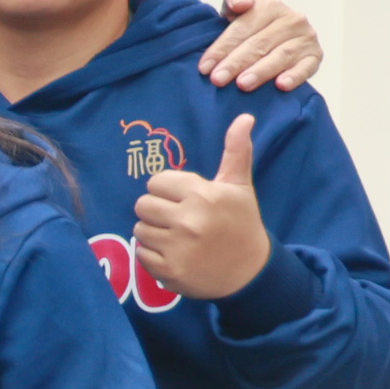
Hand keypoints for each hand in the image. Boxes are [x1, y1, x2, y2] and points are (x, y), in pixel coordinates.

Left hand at [133, 113, 272, 299]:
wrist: (250, 272)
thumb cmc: (241, 223)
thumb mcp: (239, 187)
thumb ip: (236, 152)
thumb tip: (244, 117)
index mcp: (203, 196)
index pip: (156, 182)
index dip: (167, 190)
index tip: (183, 199)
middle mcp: (189, 221)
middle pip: (142, 205)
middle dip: (157, 210)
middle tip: (177, 219)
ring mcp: (177, 248)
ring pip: (139, 229)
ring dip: (153, 233)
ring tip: (177, 237)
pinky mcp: (168, 271)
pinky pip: (141, 254)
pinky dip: (153, 255)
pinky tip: (174, 254)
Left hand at [202, 0, 321, 92]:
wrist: (273, 33)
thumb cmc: (249, 23)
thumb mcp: (236, 6)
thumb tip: (241, 3)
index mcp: (270, 5)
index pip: (243, 28)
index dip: (222, 47)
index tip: (205, 67)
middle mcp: (292, 19)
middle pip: (259, 44)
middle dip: (236, 63)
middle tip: (218, 79)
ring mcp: (306, 37)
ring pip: (281, 56)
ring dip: (261, 71)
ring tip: (243, 84)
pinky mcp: (315, 55)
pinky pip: (307, 67)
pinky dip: (295, 76)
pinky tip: (281, 86)